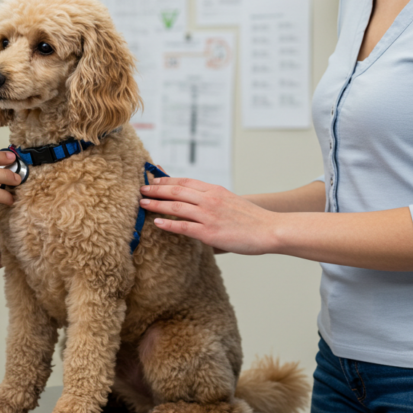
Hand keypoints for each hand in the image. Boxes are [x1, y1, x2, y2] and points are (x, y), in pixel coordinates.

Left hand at [138, 177, 279, 254]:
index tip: (153, 180)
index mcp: (214, 190)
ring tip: (142, 203)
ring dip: (157, 204)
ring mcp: (208, 215)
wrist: (271, 229)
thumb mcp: (230, 201)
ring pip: (176, 206)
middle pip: (176, 190)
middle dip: (156, 189)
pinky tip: (156, 222)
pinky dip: (168, 224)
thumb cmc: (251, 218)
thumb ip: (212, 200)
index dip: (166, 180)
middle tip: (141, 189)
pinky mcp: (209, 232)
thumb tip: (196, 204)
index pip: (185, 181)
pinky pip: (184, 227)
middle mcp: (209, 199)